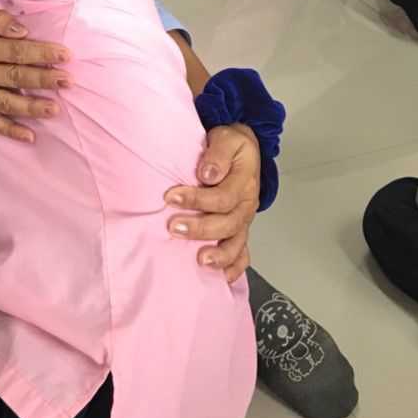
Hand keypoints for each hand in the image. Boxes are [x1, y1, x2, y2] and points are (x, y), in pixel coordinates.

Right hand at [0, 7, 70, 143]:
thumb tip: (24, 32)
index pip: (15, 51)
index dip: (41, 53)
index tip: (65, 55)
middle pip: (14, 76)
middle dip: (44, 79)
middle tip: (68, 81)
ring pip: (5, 102)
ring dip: (32, 107)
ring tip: (55, 108)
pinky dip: (10, 130)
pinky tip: (30, 136)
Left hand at [164, 123, 260, 282]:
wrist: (241, 151)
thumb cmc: (231, 146)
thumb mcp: (227, 139)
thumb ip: (218, 154)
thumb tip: (208, 173)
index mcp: (244, 183)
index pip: (222, 196)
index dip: (197, 199)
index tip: (172, 197)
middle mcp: (246, 205)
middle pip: (227, 223)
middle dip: (200, 228)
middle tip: (173, 227)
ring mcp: (243, 221)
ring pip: (235, 243)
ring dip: (218, 254)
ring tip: (200, 259)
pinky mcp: (239, 231)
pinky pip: (242, 255)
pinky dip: (234, 268)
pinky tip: (221, 278)